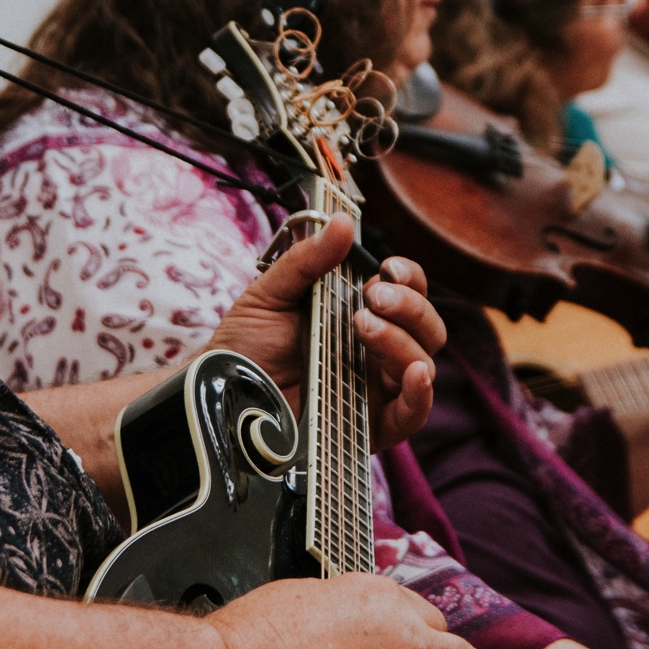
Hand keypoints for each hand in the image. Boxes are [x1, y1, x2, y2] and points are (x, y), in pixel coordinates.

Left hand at [207, 214, 444, 448]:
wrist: (221, 391)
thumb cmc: (245, 344)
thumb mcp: (271, 293)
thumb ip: (308, 260)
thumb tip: (341, 222)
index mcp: (360, 313)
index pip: (409, 292)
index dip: (409, 277)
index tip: (389, 269)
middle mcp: (377, 349)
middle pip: (427, 326)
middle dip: (408, 306)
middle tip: (370, 299)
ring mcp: (377, 388)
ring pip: (422, 363)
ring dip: (402, 339)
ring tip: (362, 328)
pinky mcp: (372, 426)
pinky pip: (414, 414)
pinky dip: (422, 393)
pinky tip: (415, 374)